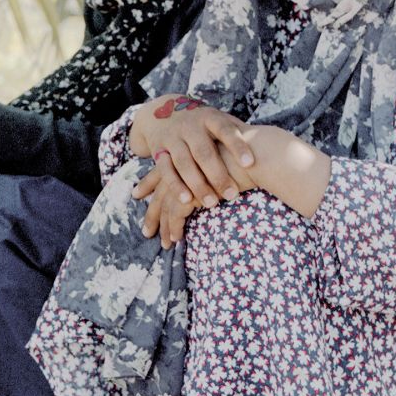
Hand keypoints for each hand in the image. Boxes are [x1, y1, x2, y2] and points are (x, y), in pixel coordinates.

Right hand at [129, 96, 254, 209]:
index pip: (225, 130)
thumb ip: (238, 130)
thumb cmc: (202, 123)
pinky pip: (165, 170)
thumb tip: (268, 143)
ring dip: (197, 184)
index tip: (250, 163)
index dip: (237, 145)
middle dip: (218, 175)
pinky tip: (187, 201)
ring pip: (184, 163)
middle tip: (233, 196)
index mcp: (209, 118)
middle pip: (203, 151)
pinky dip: (176, 186)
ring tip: (212, 203)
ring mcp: (173, 138)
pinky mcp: (159, 151)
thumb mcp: (218, 120)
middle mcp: (190, 126)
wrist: (161, 113)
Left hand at [137, 138, 259, 245]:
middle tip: (146, 230)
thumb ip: (212, 166)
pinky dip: (176, 227)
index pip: (161, 170)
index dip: (148, 183)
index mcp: (185, 151)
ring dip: (165, 227)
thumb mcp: (223, 158)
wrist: (258, 153)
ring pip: (167, 205)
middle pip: (160, 191)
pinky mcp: (194, 191)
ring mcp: (186, 177)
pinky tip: (177, 240)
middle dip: (153, 212)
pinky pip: (178, 213)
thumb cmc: (248, 155)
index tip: (137, 193)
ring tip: (165, 243)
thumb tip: (211, 175)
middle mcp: (181, 163)